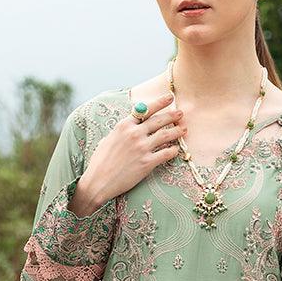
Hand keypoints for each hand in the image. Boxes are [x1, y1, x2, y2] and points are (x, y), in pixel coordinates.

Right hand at [70, 94, 185, 214]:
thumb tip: (129, 126)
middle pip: (159, 121)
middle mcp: (134, 134)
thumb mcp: (108, 139)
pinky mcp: (147, 163)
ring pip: (166, 135)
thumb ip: (121, 132)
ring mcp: (141, 148)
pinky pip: (166, 154)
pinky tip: (176, 150)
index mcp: (124, 126)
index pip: (146, 109)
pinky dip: (173, 151)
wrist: (98, 182)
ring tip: (184, 129)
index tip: (170, 98)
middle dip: (172, 115)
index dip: (159, 103)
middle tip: (180, 113)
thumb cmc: (99, 162)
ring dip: (177, 131)